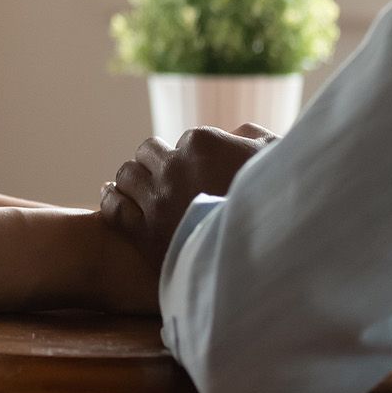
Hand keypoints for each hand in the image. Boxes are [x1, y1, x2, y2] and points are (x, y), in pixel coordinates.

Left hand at [99, 123, 275, 271]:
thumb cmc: (280, 205)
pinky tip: (113, 196)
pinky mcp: (145, 234)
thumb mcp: (276, 158)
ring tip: (141, 189)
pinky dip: (111, 199)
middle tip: (167, 180)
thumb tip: (234, 134)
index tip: (202, 173)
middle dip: (157, 162)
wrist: (267, 258)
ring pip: (127, 175)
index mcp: (202, 143)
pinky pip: (114, 209)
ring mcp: (156, 200)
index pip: (185, 140)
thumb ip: (250, 138)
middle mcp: (173, 166)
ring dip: (134, 179)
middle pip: (148, 152)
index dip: (193, 157)